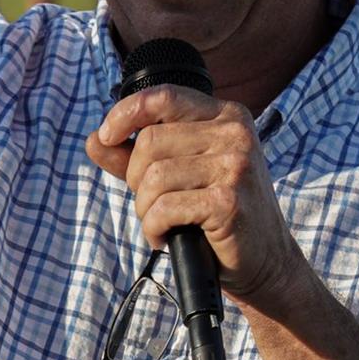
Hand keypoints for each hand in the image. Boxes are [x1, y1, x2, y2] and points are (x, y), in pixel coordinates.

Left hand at [87, 86, 308, 317]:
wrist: (264, 262)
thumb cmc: (217, 216)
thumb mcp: (178, 175)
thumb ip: (134, 156)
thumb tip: (94, 140)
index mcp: (225, 115)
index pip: (163, 96)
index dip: (126, 112)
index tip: (106, 135)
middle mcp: (235, 132)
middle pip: (150, 142)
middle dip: (136, 180)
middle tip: (153, 205)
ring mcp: (235, 165)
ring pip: (153, 177)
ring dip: (145, 209)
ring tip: (162, 224)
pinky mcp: (228, 201)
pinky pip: (164, 208)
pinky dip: (154, 228)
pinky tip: (167, 239)